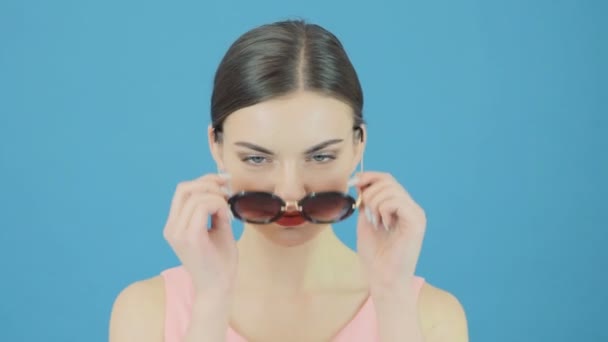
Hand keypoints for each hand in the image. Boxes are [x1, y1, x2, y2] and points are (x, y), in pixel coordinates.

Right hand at [163, 173, 237, 294]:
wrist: (218, 288)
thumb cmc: (219, 261)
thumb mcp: (217, 228)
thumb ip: (215, 209)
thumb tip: (220, 186)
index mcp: (175, 225)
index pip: (183, 190)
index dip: (204, 180)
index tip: (224, 182)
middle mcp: (172, 227)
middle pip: (184, 188)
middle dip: (209, 183)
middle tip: (228, 192)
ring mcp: (177, 232)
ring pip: (196, 196)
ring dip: (217, 198)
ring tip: (227, 212)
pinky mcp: (189, 237)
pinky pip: (203, 206)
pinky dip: (218, 205)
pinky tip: (226, 218)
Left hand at [353, 172, 426, 291]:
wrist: (383, 278)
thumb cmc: (375, 255)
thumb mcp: (366, 220)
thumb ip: (365, 201)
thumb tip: (360, 180)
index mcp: (401, 206)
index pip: (386, 179)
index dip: (368, 176)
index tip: (352, 183)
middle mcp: (411, 207)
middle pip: (388, 180)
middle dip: (369, 194)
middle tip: (368, 216)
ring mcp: (416, 213)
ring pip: (390, 189)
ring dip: (375, 205)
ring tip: (377, 224)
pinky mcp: (416, 221)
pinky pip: (395, 201)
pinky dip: (383, 211)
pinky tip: (385, 226)